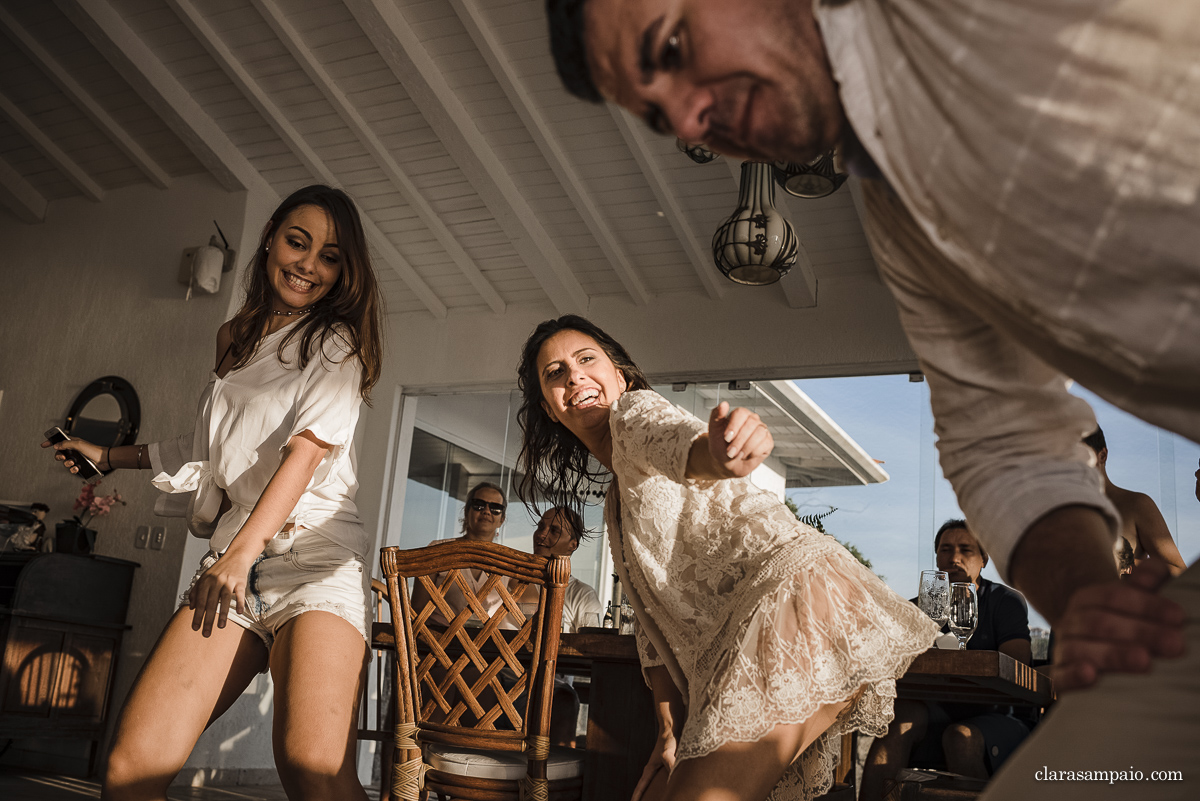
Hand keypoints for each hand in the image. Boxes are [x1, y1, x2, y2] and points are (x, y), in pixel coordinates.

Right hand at [42, 436, 103, 473]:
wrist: (104, 460)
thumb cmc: (94, 450)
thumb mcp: (78, 444)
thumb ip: (66, 444)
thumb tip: (56, 446)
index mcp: (73, 442)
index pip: (59, 441)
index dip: (51, 442)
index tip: (44, 445)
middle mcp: (73, 450)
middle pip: (60, 454)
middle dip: (59, 456)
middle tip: (63, 457)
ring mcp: (76, 458)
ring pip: (65, 462)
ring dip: (67, 463)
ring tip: (73, 462)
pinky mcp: (80, 465)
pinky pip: (71, 469)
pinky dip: (72, 469)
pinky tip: (77, 468)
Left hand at [188, 552, 254, 636]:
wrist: (235, 556)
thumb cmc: (219, 569)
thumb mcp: (204, 577)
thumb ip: (195, 591)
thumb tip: (190, 607)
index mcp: (205, 581)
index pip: (199, 601)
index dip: (197, 615)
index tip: (195, 628)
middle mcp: (215, 581)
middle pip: (210, 603)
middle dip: (207, 620)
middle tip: (206, 633)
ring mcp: (228, 581)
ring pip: (224, 599)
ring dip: (222, 614)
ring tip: (220, 627)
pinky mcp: (240, 581)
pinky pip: (240, 593)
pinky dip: (239, 602)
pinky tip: (239, 612)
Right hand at [631, 728, 677, 800]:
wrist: (671, 729)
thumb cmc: (668, 740)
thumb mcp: (668, 753)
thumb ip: (669, 764)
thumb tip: (671, 777)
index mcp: (649, 769)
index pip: (640, 787)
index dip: (636, 797)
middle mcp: (651, 770)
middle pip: (643, 788)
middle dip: (640, 797)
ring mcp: (656, 769)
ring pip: (649, 785)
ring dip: (648, 793)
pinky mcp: (663, 766)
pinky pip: (657, 781)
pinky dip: (657, 788)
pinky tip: (663, 791)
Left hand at [707, 401, 772, 477]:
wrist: (726, 464)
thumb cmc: (720, 446)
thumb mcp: (714, 430)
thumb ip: (716, 415)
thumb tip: (723, 404)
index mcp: (740, 415)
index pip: (741, 413)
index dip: (734, 426)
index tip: (726, 438)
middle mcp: (753, 420)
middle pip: (751, 424)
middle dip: (739, 441)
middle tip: (730, 451)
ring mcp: (762, 430)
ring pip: (759, 434)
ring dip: (746, 448)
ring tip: (737, 455)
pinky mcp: (768, 442)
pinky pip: (765, 444)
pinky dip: (754, 453)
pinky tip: (747, 455)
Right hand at [1051, 559, 1184, 691]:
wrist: (1084, 648)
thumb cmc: (1120, 624)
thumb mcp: (1131, 599)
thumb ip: (1148, 579)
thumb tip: (1158, 569)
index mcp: (1087, 599)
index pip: (1114, 596)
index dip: (1146, 605)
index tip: (1178, 617)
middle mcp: (1071, 622)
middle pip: (1100, 623)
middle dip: (1140, 632)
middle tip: (1175, 644)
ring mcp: (1063, 648)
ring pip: (1080, 648)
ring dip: (1114, 654)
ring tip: (1145, 661)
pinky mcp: (1057, 677)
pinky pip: (1058, 675)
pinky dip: (1072, 675)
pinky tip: (1090, 675)